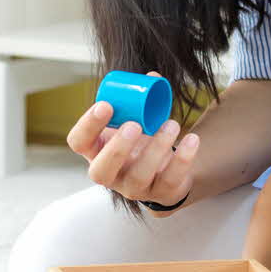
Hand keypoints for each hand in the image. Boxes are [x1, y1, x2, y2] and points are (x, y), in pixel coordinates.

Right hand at [65, 72, 198, 214]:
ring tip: (171, 124)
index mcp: (96, 150)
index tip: (106, 105)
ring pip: (139, 177)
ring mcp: (134, 188)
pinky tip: (192, 139)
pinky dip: (183, 159)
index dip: (87, 125)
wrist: (168, 168)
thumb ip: (140, 98)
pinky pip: (170, 181)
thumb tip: (152, 78)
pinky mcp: (160, 193)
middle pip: (101, 171)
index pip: (78, 142)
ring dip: (156, 149)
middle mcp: (110, 174)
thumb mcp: (136, 118)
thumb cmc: (142, 139)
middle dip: (117, 148)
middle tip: (134, 125)